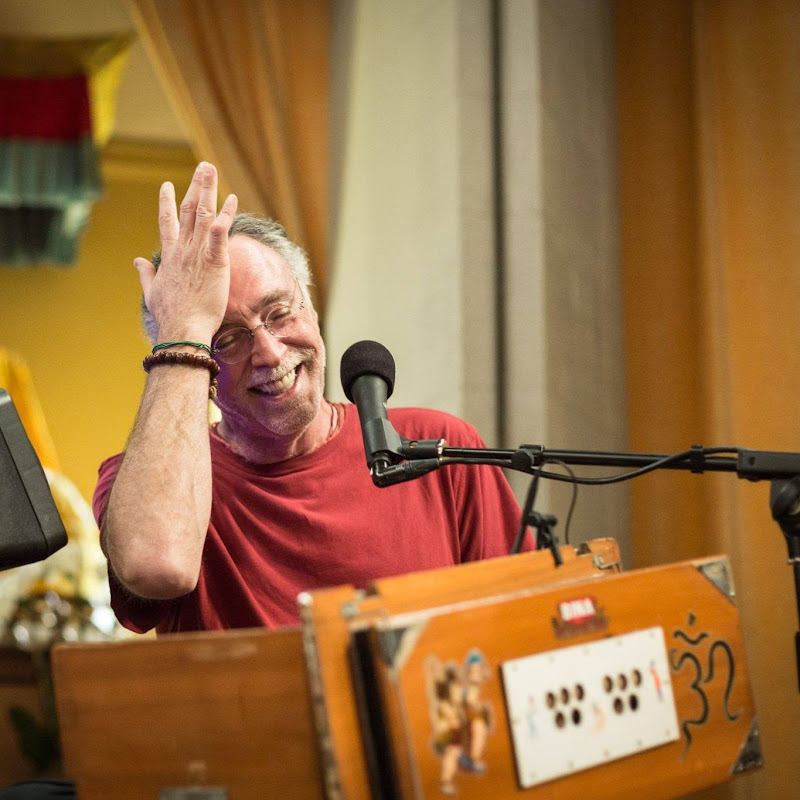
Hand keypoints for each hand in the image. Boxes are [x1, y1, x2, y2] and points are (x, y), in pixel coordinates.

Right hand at [135, 162, 237, 342]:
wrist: (182, 329)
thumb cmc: (169, 316)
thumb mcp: (152, 292)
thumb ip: (145, 274)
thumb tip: (137, 260)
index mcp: (169, 257)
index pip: (167, 223)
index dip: (167, 202)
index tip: (167, 185)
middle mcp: (182, 250)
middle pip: (189, 211)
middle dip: (195, 186)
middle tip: (202, 167)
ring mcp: (197, 254)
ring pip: (203, 214)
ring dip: (208, 190)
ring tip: (212, 170)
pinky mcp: (214, 262)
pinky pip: (220, 233)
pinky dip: (226, 215)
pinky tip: (232, 199)